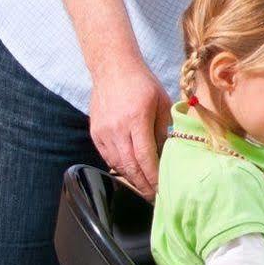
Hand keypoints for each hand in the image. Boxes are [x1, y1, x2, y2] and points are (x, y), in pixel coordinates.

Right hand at [91, 59, 170, 199]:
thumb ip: (164, 129)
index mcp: (136, 120)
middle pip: (130, 166)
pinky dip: (119, 167)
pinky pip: (107, 157)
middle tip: (154, 196)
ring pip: (117, 164)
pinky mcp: (95, 132)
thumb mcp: (162, 103)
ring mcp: (103, 132)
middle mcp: (117, 128)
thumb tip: (168, 154)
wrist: (113, 68)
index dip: (153, 176)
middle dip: (143, 184)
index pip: (145, 157)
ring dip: (131, 178)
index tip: (162, 188)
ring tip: (144, 187)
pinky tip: (130, 172)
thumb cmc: (142, 83)